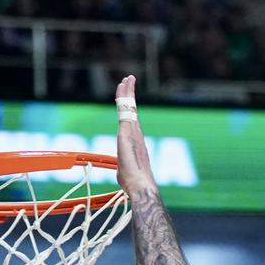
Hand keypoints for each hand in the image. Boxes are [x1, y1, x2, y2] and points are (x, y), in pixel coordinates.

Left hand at [112, 75, 156, 196]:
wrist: (141, 186)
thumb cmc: (133, 184)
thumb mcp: (125, 172)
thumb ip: (124, 167)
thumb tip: (123, 172)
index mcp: (136, 142)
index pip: (131, 120)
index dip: (128, 108)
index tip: (127, 97)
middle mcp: (136, 134)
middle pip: (131, 110)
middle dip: (129, 94)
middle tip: (128, 80)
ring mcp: (133, 132)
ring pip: (129, 107)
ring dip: (127, 91)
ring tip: (126, 78)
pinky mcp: (127, 131)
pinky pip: (124, 109)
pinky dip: (124, 96)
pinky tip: (123, 85)